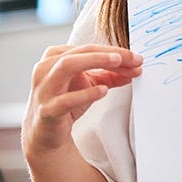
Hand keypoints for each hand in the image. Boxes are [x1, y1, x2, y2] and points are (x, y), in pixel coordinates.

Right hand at [22, 44, 142, 158]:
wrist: (45, 133)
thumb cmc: (64, 102)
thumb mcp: (88, 85)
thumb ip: (109, 76)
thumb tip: (135, 69)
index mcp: (55, 57)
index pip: (87, 48)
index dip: (113, 50)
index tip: (136, 58)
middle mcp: (46, 68)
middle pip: (79, 52)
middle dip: (108, 54)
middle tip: (132, 58)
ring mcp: (45, 89)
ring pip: (66, 66)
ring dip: (93, 61)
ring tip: (117, 63)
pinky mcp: (47, 110)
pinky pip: (66, 99)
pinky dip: (86, 94)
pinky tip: (103, 91)